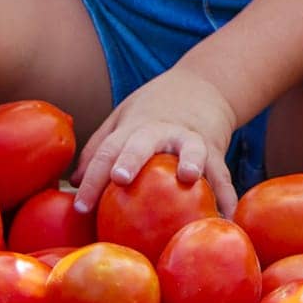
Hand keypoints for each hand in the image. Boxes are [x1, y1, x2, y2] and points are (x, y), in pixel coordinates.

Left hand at [72, 68, 239, 217]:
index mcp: (133, 127)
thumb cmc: (154, 111)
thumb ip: (99, 147)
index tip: (80, 206)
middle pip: (142, 143)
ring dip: (189, 161)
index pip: (106, 150)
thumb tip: (75, 182)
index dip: (92, 177)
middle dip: (131, 159)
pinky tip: (228, 217)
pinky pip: (223, 174)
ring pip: (191, 148)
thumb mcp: (122, 119)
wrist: (204, 86)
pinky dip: (227, 195)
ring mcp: (190, 138)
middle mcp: (160, 131)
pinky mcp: (216, 148)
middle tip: (120, 177)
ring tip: (187, 177)